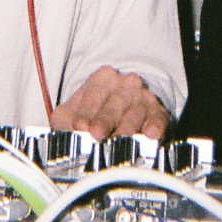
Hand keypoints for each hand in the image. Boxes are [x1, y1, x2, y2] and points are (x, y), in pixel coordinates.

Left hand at [51, 67, 169, 140]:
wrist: (123, 114)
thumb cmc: (94, 115)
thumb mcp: (74, 113)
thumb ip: (66, 121)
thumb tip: (63, 135)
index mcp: (102, 78)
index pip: (93, 93)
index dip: (85, 111)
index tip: (79, 127)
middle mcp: (125, 84)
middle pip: (114, 102)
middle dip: (104, 119)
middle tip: (96, 135)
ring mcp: (143, 97)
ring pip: (135, 111)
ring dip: (127, 128)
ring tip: (119, 143)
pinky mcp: (158, 112)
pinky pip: (158, 117)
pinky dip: (155, 125)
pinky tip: (149, 134)